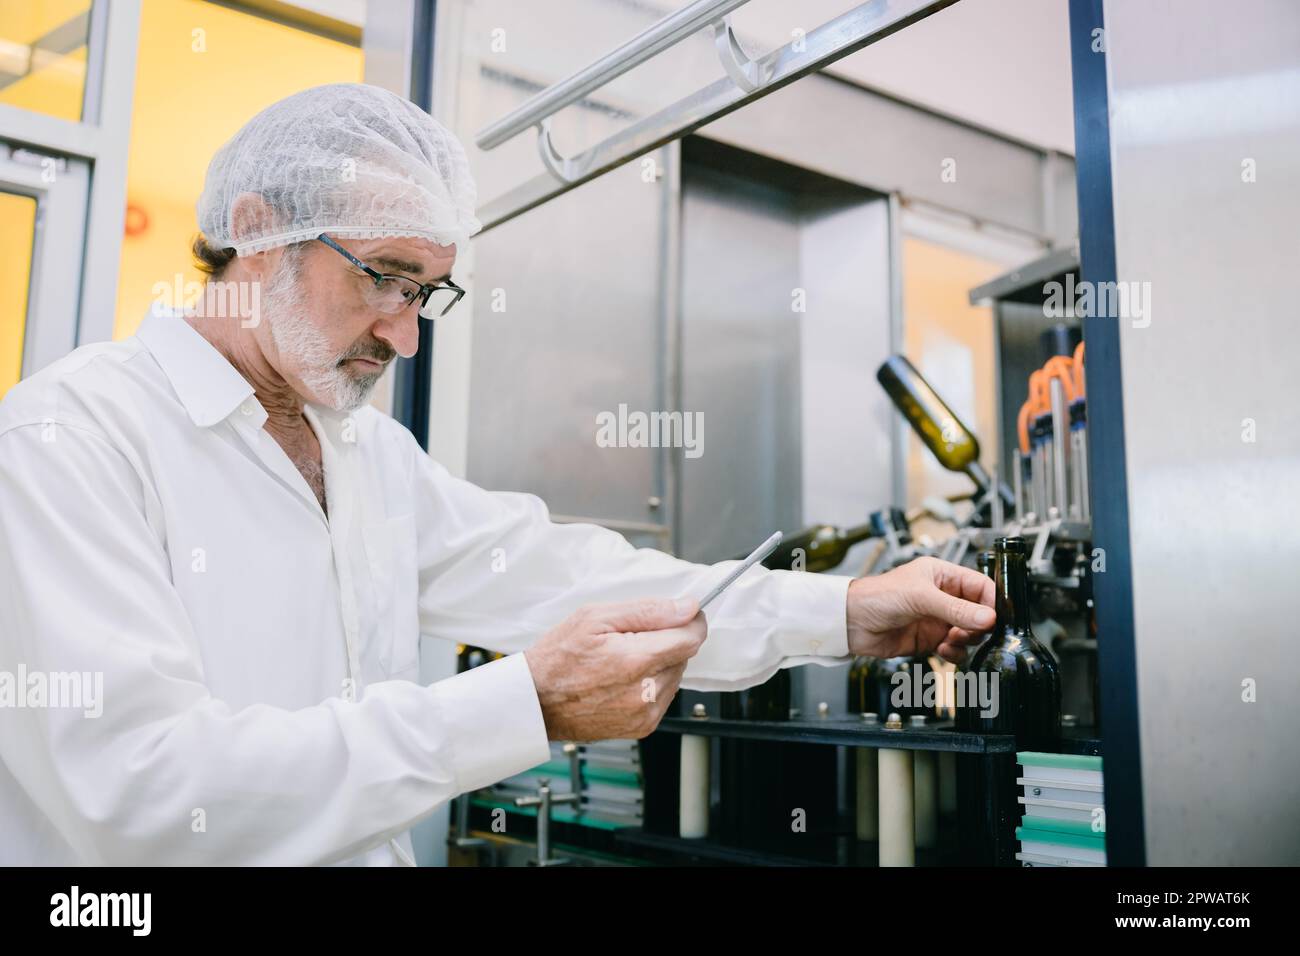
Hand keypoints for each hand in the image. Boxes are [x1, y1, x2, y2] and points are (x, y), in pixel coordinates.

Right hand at [524, 598, 706, 741]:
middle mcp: (645, 692)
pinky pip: (664, 696)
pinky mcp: (643, 726)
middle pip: (684, 655)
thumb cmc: (558, 657)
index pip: (692, 638)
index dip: (691, 621)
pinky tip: (624, 678)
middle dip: (667, 641)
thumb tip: (688, 608)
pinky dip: (652, 683)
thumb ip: (648, 611)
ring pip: (676, 675)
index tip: (682, 614)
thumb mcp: (595, 617)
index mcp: (636, 661)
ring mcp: (645, 713)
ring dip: (660, 663)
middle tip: (632, 638)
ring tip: (623, 659)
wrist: (535, 701)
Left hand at [846, 556, 994, 662]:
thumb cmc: (878, 597)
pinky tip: (942, 650)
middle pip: (979, 613)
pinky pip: (955, 649)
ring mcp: (938, 620)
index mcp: (943, 576)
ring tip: (951, 640)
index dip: (992, 602)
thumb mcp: (920, 597)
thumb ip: (956, 609)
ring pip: (970, 633)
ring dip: (966, 640)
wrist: (852, 622)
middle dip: (979, 625)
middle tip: (968, 632)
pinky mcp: (930, 640)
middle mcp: (943, 597)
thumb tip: (988, 618)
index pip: (981, 586)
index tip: (995, 618)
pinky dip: (955, 653)